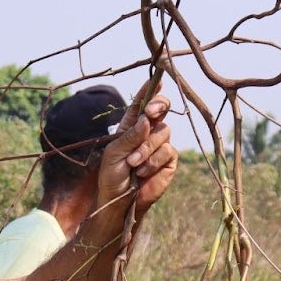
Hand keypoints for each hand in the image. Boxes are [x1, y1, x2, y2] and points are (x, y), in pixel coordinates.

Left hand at [100, 94, 176, 213]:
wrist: (119, 201)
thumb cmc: (112, 176)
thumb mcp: (115, 153)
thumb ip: (130, 136)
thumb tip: (147, 119)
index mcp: (132, 126)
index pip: (142, 103)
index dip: (150, 90)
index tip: (157, 78)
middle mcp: (148, 131)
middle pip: (161, 109)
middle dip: (158, 107)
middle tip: (151, 112)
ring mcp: (160, 145)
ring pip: (163, 133)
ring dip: (146, 148)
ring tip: (134, 164)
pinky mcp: (169, 160)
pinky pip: (168, 152)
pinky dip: (154, 161)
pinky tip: (143, 172)